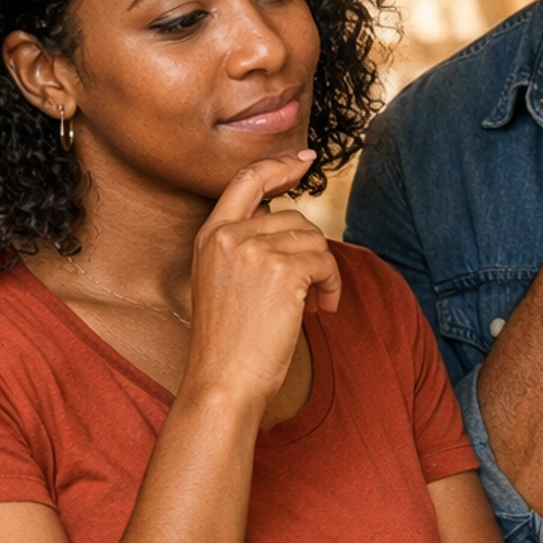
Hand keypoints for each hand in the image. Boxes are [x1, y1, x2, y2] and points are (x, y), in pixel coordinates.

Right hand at [185, 151, 342, 410]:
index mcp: (209, 236)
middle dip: (311, 252)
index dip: (278, 166)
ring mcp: (254, 249)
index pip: (246, 181)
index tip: (303, 161)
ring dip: (324, 272)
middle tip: (312, 289)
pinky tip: (323, 310)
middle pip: (293, 218)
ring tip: (315, 303)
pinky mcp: (282, 270)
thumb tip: (293, 227)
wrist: (223, 381)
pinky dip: (333, 286)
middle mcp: (228, 235)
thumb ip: (245, 248)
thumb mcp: (223, 284)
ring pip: (314, 240)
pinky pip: (326, 263)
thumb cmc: (228, 344)